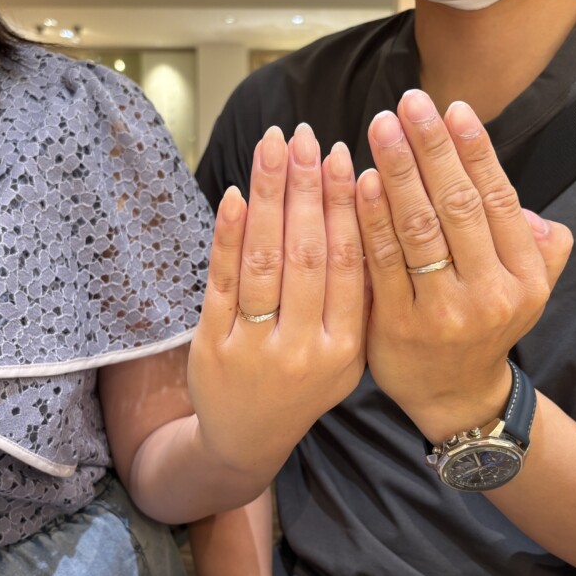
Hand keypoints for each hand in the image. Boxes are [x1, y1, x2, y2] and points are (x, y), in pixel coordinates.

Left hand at [189, 124, 366, 471]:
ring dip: (269, 198)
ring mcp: (253, 348)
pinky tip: (235, 195)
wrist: (246, 440)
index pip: (348, 265)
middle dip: (306, 188)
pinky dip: (228, 236)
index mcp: (344, 348)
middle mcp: (303, 349)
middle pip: (306, 255)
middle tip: (304, 136)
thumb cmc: (302, 385)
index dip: (345, 207)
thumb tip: (364, 215)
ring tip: (271, 147)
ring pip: (264, 262)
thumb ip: (357, 300)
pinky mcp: (211, 346)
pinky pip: (222, 282)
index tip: (343, 157)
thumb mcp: (345, 356)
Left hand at [357, 90, 571, 442]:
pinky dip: (371, 218)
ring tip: (381, 128)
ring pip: (419, 229)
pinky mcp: (399, 327)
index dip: (474, 150)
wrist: (453, 395)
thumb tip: (527, 204)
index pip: (498, 199)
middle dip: (431, 149)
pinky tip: (359, 181)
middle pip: (457, 206)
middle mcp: (491, 294)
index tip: (451, 108)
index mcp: (525, 278)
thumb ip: (537, 246)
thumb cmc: (484, 326)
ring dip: (398, 171)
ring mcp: (444, 313)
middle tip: (408, 103)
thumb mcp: (527, 291)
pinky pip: (382, 262)